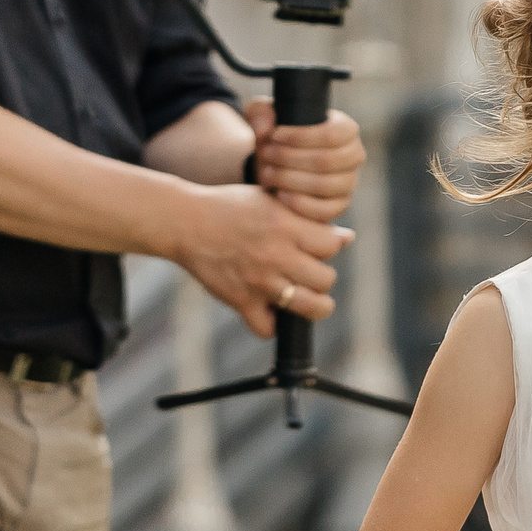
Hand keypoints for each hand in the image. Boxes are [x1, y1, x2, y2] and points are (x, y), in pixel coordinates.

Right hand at [169, 182, 354, 335]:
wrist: (184, 222)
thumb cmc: (230, 207)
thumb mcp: (272, 202)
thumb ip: (309, 220)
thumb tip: (347, 238)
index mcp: (286, 226)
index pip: (332, 246)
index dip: (329, 246)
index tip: (317, 247)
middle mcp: (277, 255)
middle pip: (326, 279)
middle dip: (321, 277)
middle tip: (307, 272)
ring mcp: (260, 281)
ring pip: (309, 306)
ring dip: (311, 305)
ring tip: (303, 297)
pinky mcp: (240, 301)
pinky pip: (267, 328)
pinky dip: (270, 325)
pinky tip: (269, 311)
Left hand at [246, 101, 365, 223]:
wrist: (279, 164)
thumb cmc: (278, 136)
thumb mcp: (265, 117)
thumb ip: (260, 113)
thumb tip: (265, 130)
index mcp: (346, 129)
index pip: (332, 134)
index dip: (300, 136)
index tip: (274, 135)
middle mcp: (354, 156)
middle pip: (327, 160)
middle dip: (290, 158)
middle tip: (266, 154)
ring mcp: (349, 183)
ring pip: (325, 185)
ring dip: (291, 180)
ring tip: (267, 174)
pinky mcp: (339, 206)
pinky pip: (325, 210)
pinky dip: (299, 203)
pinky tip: (279, 194)